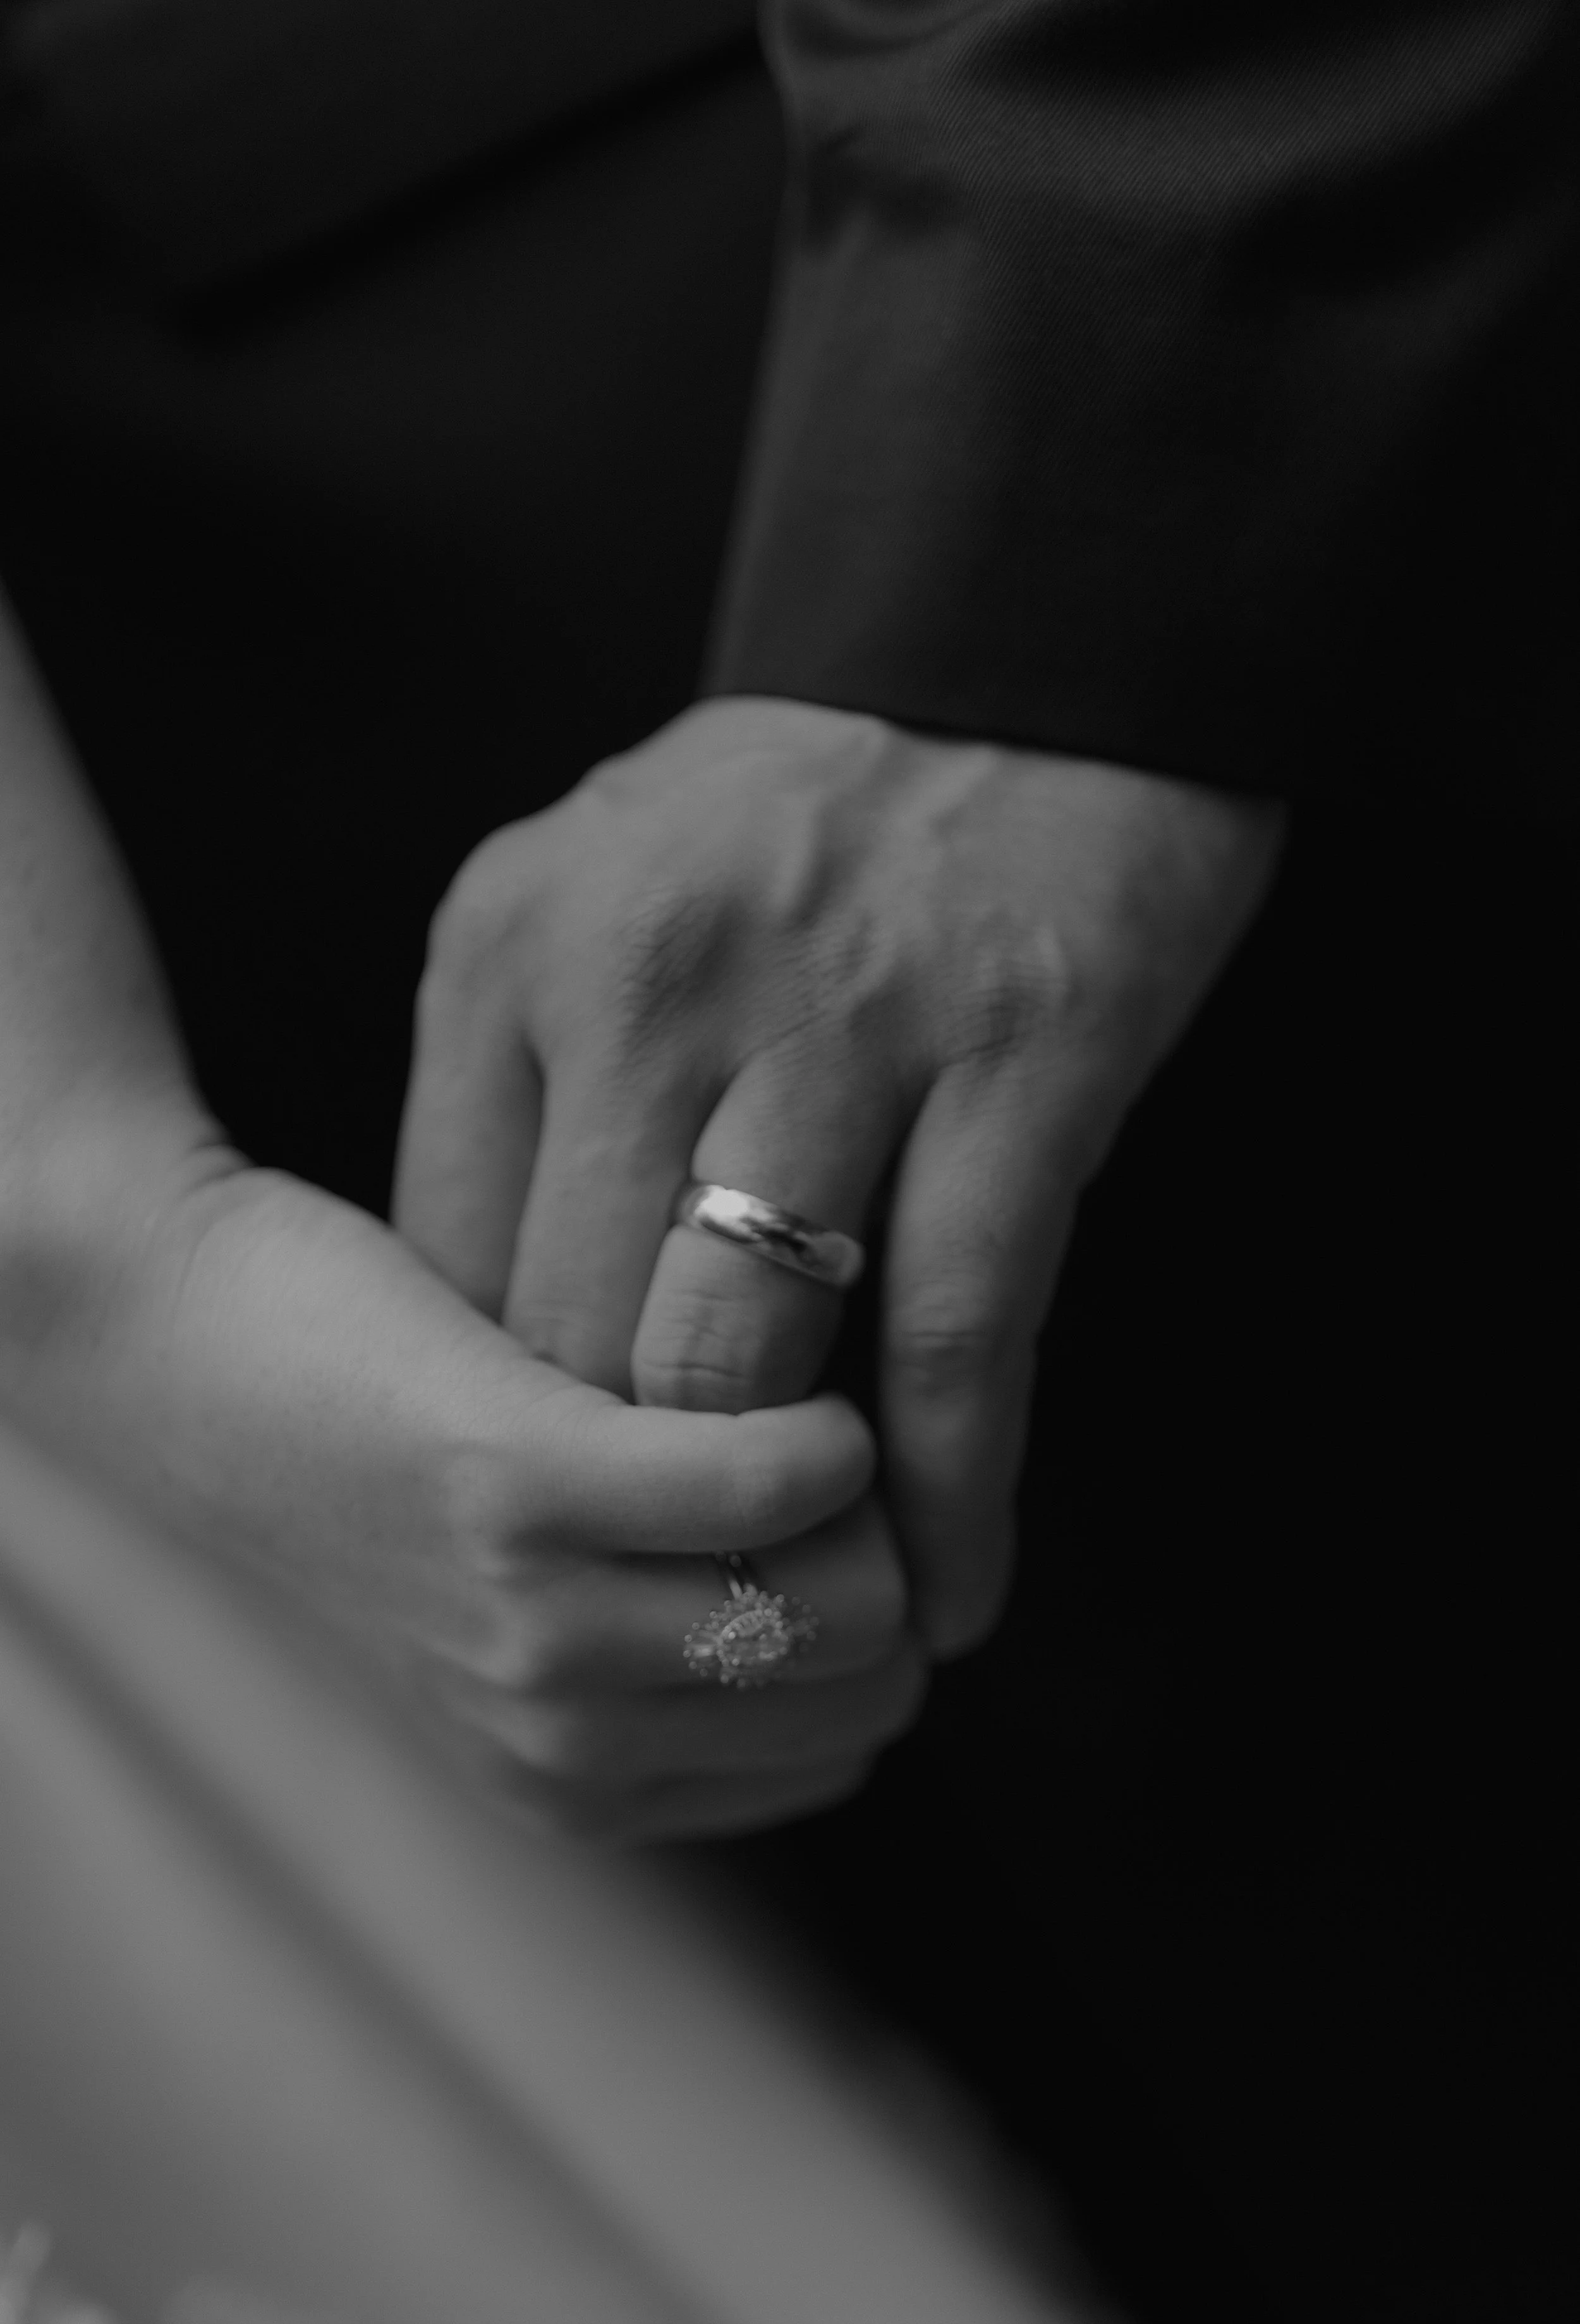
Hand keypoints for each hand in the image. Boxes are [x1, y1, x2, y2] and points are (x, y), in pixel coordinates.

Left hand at [2, 1117, 918, 1841]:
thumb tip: (887, 1595)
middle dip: (892, 1560)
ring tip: (810, 1388)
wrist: (185, 1338)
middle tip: (843, 1447)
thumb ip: (676, 1641)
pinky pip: (769, 1480)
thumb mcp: (529, 1598)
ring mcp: (531, 1621)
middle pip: (859, 1681)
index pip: (840, 1751)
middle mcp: (553, 1733)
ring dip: (865, 1482)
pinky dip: (810, 1418)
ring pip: (838, 1592)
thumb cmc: (391, 1445)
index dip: (880, 1627)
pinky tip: (778, 1350)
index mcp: (571, 1778)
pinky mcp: (517, 1483)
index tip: (853, 1521)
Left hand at [395, 697, 1284, 1653]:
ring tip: (815, 1610)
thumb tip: (518, 1345)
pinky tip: (951, 1586)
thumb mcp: (599, 899)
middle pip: (578, 1337)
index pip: (449, 1262)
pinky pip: (956, 1337)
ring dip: (780, 1523)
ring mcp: (835, 1018)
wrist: (1030, 645)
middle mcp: (644, 981)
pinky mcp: (1016, 1057)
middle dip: (628, 1492)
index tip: (566, 1503)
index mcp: (511, 946)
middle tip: (684, 1592)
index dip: (506, 1417)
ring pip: (741, 1360)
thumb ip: (533, 1090)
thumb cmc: (802, 814)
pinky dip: (952, 1495)